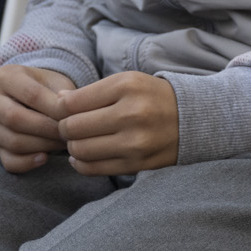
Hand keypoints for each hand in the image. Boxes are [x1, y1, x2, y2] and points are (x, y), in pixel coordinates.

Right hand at [0, 63, 74, 172]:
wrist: (27, 97)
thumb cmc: (47, 88)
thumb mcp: (56, 81)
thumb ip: (64, 94)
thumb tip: (72, 110)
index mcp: (5, 77)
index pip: (31, 95)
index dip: (56, 109)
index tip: (76, 116)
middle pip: (15, 119)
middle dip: (48, 129)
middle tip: (71, 133)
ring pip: (12, 141)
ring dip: (43, 145)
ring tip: (65, 142)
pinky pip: (8, 161)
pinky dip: (28, 163)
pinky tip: (45, 157)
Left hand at [55, 72, 180, 175]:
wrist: (195, 119)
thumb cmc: (153, 98)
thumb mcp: (128, 82)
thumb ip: (91, 92)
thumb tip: (56, 101)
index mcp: (127, 86)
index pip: (71, 103)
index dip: (61, 108)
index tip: (67, 110)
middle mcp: (132, 113)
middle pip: (72, 127)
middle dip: (65, 128)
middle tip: (71, 127)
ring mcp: (135, 142)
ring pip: (79, 150)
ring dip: (73, 146)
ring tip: (81, 140)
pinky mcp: (137, 163)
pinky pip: (92, 168)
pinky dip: (81, 163)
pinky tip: (85, 155)